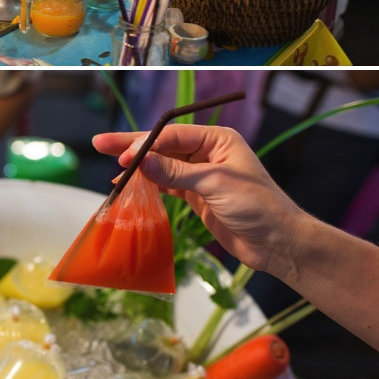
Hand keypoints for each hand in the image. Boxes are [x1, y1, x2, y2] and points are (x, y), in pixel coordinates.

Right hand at [92, 124, 303, 277]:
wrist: (278, 243)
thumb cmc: (258, 206)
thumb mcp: (215, 184)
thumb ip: (176, 173)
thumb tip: (141, 162)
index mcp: (218, 139)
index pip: (173, 135)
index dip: (145, 144)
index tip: (122, 156)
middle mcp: (208, 152)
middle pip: (163, 146)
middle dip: (133, 147)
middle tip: (100, 144)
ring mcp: (202, 175)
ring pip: (162, 166)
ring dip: (139, 169)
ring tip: (112, 172)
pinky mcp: (198, 196)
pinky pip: (167, 186)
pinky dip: (149, 187)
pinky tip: (131, 188)